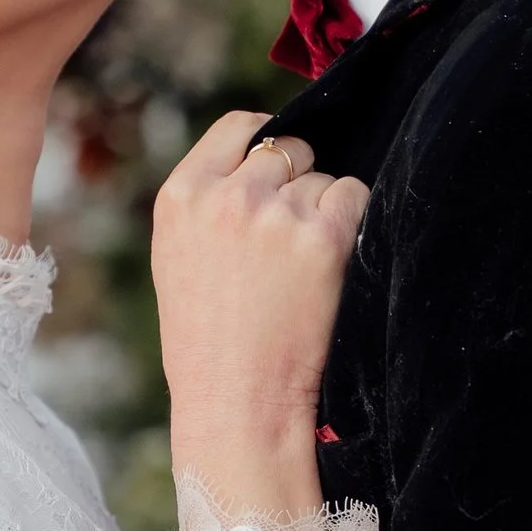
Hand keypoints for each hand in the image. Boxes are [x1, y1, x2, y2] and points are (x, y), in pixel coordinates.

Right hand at [152, 110, 368, 524]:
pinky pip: (354, 198)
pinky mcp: (323, 238)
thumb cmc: (207, 342)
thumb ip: (207, 202)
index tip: (278, 170)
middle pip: (287, 148)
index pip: (238, 127)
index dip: (265, 144)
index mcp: (181, 195)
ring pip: (322, 179)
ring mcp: (275, 215)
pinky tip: (331, 267)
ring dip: (323, 212)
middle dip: (297, 181)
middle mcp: (227, 196)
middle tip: (290, 238)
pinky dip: (353, 225)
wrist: (236, 403)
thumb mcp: (177, 256)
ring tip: (302, 270)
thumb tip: (259, 158)